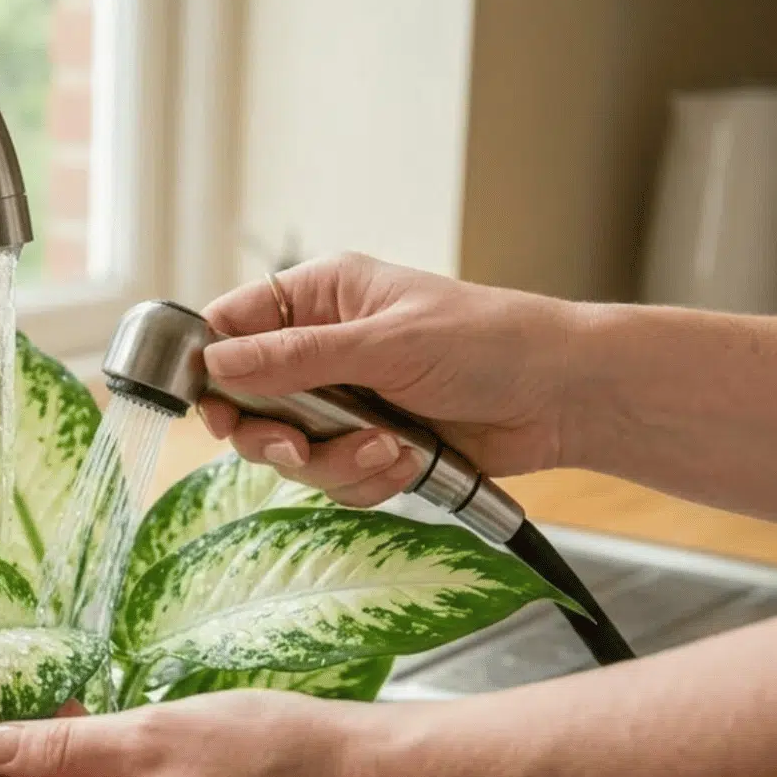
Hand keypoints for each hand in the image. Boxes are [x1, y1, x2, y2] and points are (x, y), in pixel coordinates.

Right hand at [198, 253, 586, 506]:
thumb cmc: (488, 342)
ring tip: (388, 450)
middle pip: (249, 402)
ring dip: (334, 461)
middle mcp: (322, 348)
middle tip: (295, 445)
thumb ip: (294, 359)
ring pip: (291, 450)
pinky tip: (408, 460)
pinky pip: (333, 478)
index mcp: (320, 298)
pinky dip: (367, 478)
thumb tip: (216, 364)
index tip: (212, 406)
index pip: (232, 325)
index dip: (212, 366)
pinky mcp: (370, 446)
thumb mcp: (384, 343)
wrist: (564, 398)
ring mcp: (345, 401)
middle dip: (273, 433)